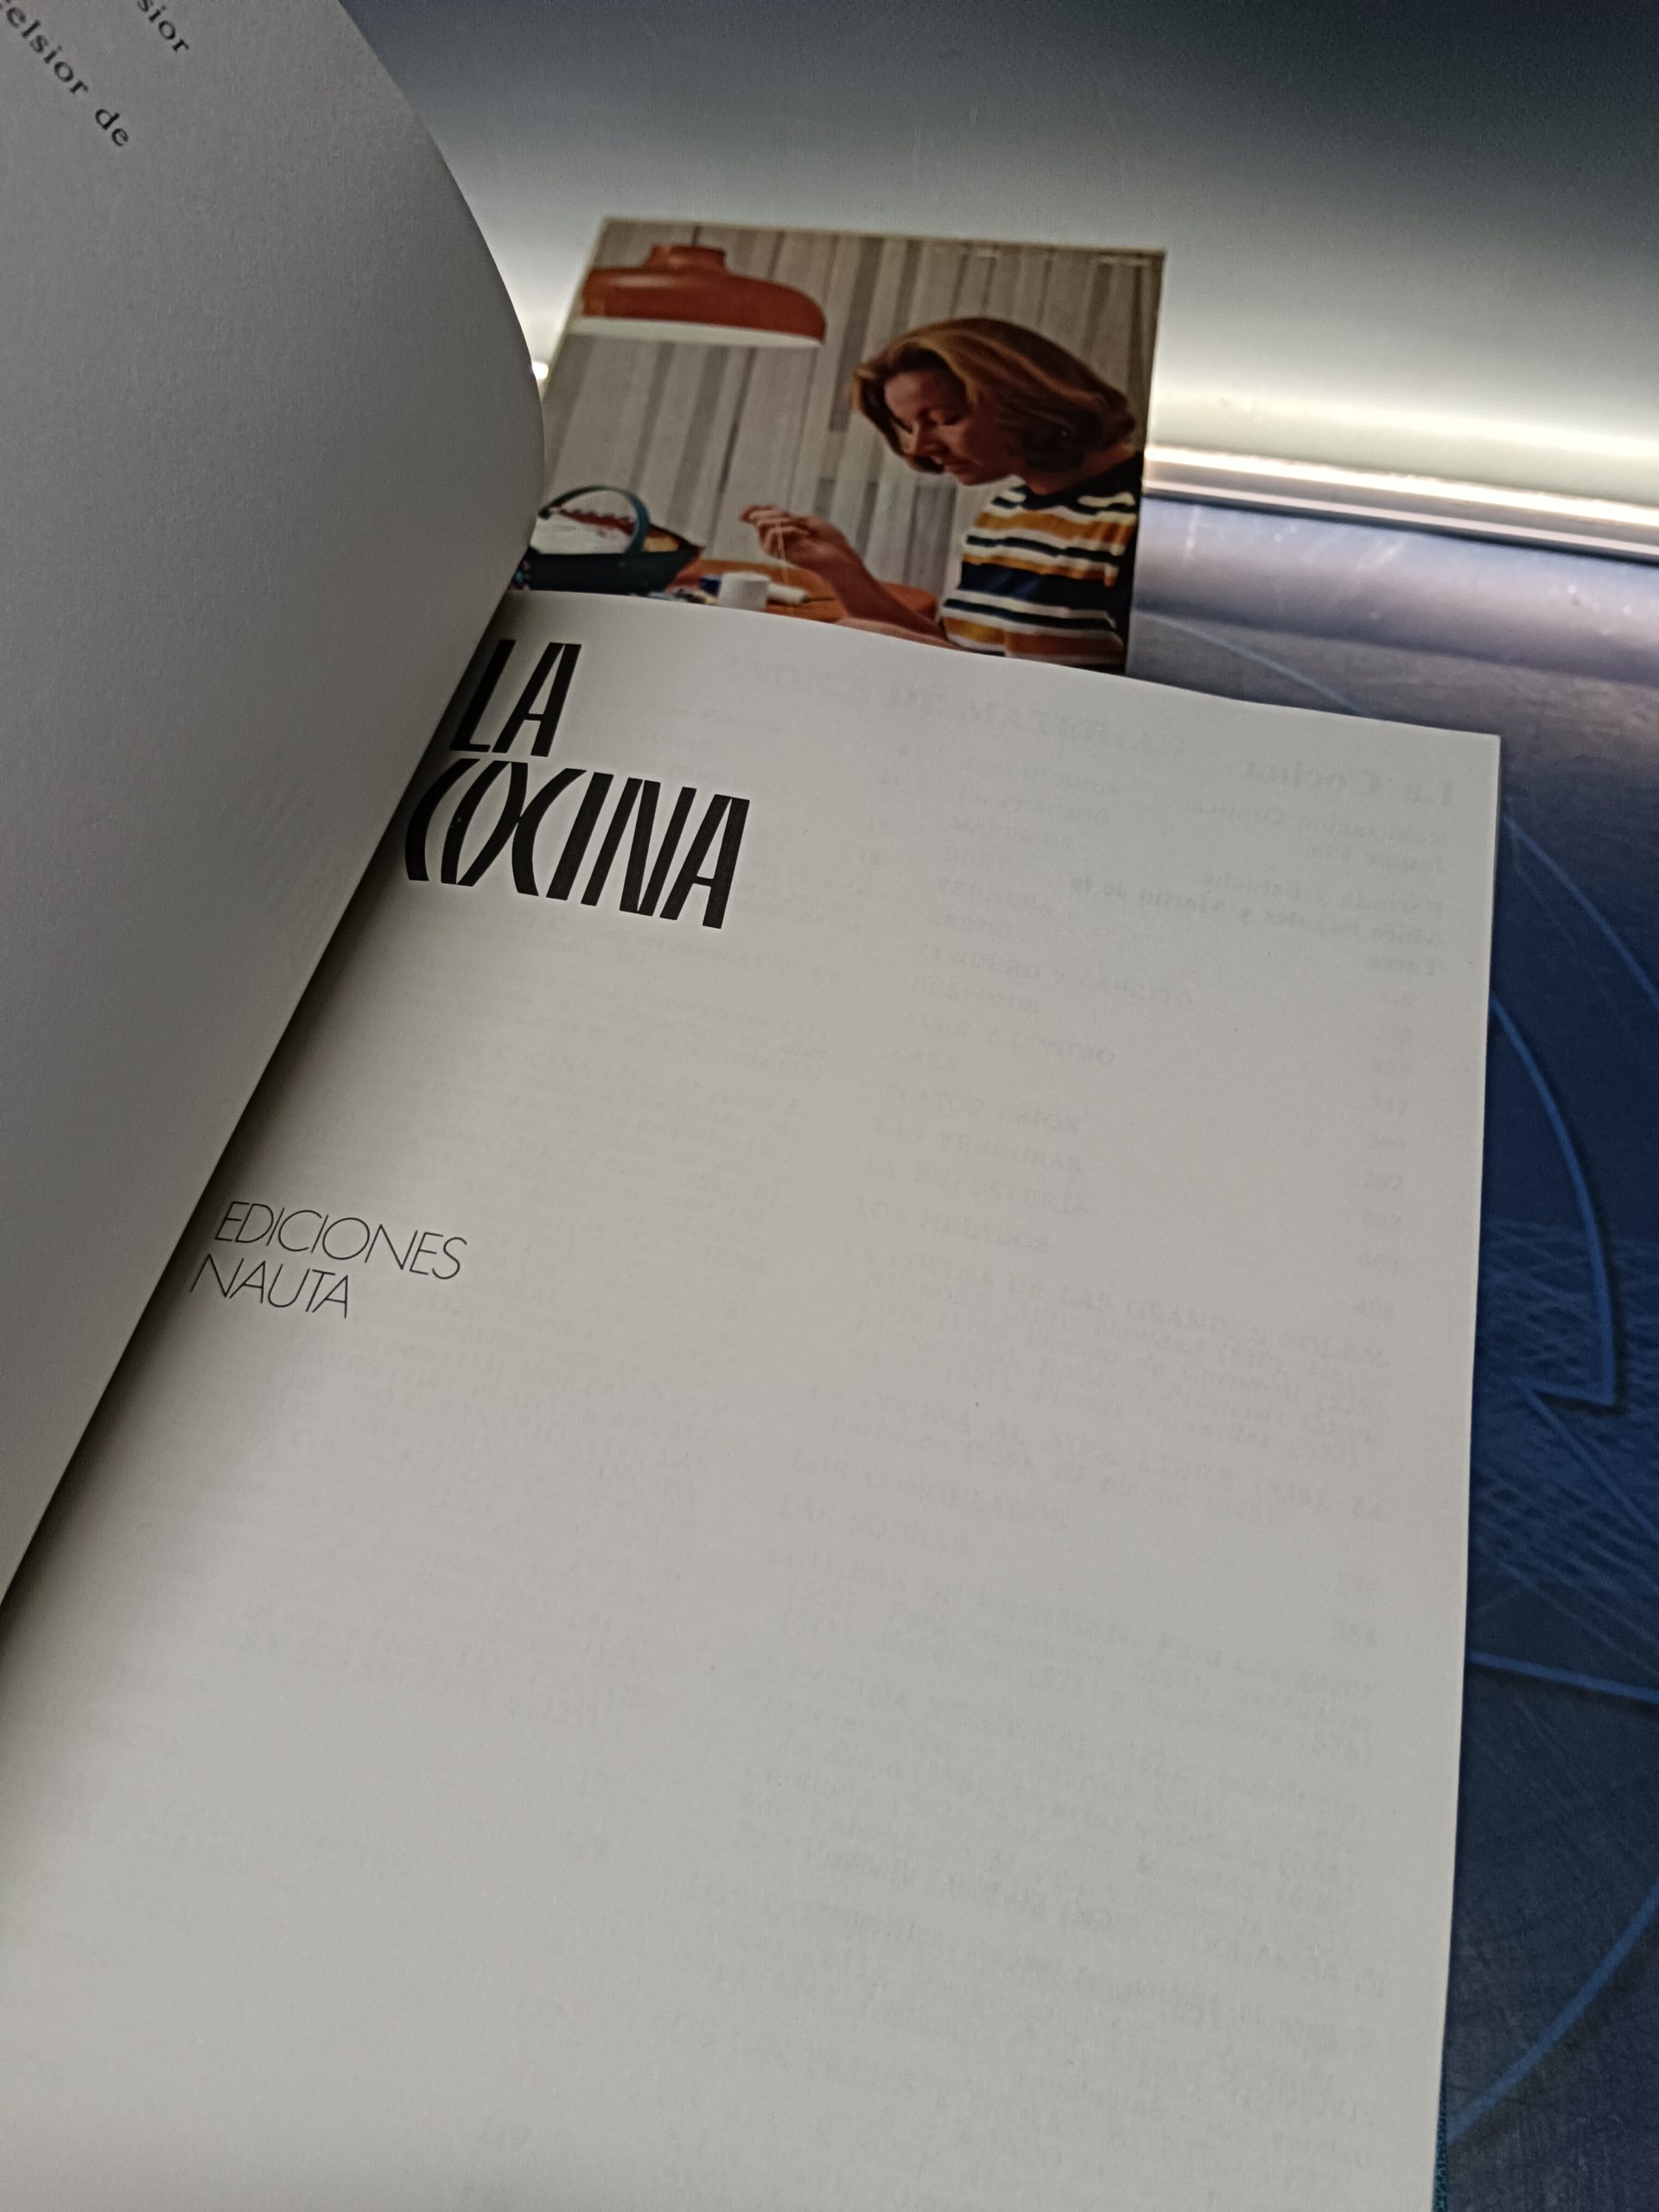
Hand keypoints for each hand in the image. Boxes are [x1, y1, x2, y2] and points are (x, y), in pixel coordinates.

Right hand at [740, 505, 860, 577]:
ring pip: (763, 526)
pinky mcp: (781, 554)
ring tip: (803, 529)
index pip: (757, 516)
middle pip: (759, 519)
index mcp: (781, 529)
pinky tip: (804, 534)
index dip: (753, 510)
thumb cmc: (825, 539)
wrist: (839, 556)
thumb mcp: (803, 519)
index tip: (747, 513)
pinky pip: (774, 534)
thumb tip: (753, 516)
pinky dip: (789, 529)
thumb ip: (780, 517)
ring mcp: (777, 548)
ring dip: (784, 522)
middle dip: (777, 514)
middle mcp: (774, 541)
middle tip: (798, 521)